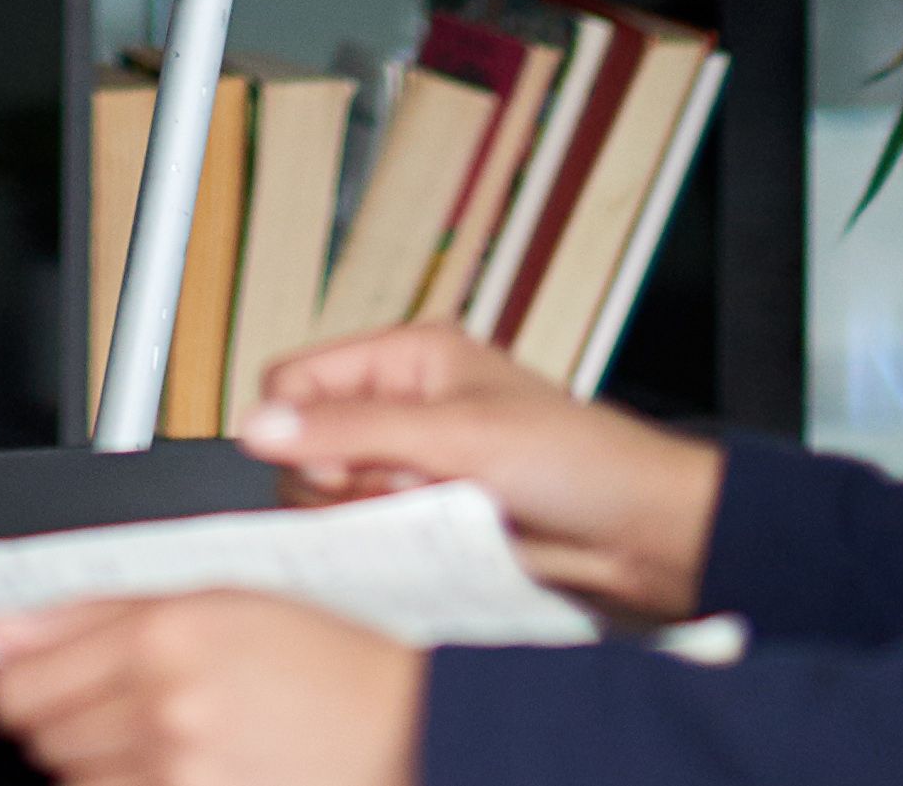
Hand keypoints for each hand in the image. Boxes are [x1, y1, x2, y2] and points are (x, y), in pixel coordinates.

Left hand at [0, 592, 426, 785]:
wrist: (403, 728)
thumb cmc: (316, 662)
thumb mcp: (211, 600)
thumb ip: (89, 614)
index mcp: (162, 639)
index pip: (18, 689)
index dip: (21, 689)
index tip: (38, 687)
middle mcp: (167, 710)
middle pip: (42, 741)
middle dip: (72, 724)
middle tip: (132, 707)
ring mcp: (183, 778)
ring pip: (78, 783)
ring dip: (107, 766)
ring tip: (172, 739)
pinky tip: (184, 770)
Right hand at [241, 326, 720, 621]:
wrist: (644, 537)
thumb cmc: (579, 462)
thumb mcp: (457, 435)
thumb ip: (352, 430)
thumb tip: (258, 427)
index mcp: (408, 357)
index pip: (296, 380)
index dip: (298, 427)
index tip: (337, 466)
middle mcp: (403, 407)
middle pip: (304, 446)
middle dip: (340, 479)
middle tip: (402, 488)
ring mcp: (413, 467)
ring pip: (331, 498)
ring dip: (370, 515)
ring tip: (432, 514)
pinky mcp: (426, 521)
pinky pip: (367, 535)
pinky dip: (387, 545)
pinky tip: (434, 542)